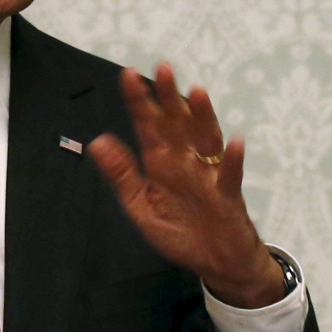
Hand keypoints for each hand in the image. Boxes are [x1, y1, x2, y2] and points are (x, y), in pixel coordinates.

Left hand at [87, 64, 285, 308]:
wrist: (215, 262)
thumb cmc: (179, 230)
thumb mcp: (141, 205)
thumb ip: (121, 175)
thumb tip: (97, 141)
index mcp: (159, 161)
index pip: (147, 124)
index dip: (139, 101)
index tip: (127, 75)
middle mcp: (184, 159)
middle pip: (177, 122)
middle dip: (169, 96)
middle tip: (162, 69)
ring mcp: (207, 174)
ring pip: (205, 138)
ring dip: (202, 116)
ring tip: (196, 92)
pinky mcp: (227, 195)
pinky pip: (230, 174)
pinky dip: (232, 159)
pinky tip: (234, 141)